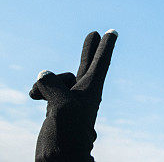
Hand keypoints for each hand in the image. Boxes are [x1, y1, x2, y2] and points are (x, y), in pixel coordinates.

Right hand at [30, 30, 117, 161]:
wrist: (59, 159)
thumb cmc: (66, 133)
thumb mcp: (61, 104)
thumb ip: (53, 85)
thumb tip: (43, 74)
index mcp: (92, 89)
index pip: (101, 61)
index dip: (106, 45)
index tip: (113, 31)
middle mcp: (83, 92)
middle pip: (87, 64)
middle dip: (90, 48)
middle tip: (95, 34)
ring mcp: (69, 99)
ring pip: (58, 78)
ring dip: (46, 83)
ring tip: (38, 97)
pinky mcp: (55, 107)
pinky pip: (45, 89)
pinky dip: (38, 90)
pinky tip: (33, 97)